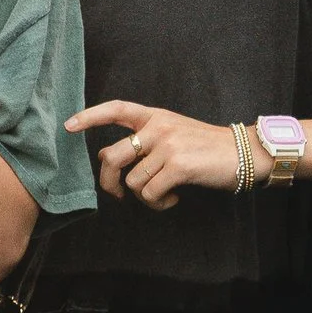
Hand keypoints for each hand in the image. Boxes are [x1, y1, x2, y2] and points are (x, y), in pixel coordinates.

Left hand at [68, 100, 252, 210]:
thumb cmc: (206, 148)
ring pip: (133, 182)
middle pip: (112, 157)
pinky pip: (149, 194)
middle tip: (117, 195)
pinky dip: (158, 203)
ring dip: (146, 196)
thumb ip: (141, 141)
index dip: (90, 117)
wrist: (243, 153)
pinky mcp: (178, 166)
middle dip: (109, 183)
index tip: (68, 125)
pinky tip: (173, 197)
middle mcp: (158, 127)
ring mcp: (167, 145)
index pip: (116, 109)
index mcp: (155, 116)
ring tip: (165, 193)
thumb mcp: (172, 134)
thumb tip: (103, 155)